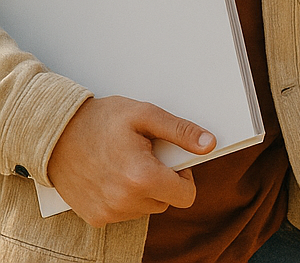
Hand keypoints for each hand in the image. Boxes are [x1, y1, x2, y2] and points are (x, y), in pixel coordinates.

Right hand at [47, 95, 215, 226]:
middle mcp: (125, 201)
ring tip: (127, 162)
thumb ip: (181, 132)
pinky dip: (125, 197)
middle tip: (147, 155)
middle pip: (166, 201)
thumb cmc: (101, 120)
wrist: (56, 134)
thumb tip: (209, 144)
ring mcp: (108, 213)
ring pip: (146, 208)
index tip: (173, 160)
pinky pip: (125, 212)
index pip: (186, 196)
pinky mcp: (95, 218)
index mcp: (142, 177)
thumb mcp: (147, 115)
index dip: (185, 176)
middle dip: (164, 180)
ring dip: (144, 189)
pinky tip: (113, 175)